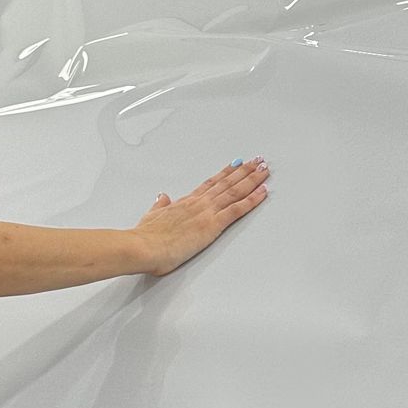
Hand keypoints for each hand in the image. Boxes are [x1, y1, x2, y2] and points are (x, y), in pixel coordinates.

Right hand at [134, 159, 268, 275]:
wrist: (143, 246)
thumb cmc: (146, 237)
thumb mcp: (151, 216)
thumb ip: (159, 206)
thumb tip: (162, 196)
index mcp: (185, 202)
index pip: (211, 184)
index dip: (225, 173)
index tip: (236, 164)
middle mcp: (198, 203)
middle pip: (227, 182)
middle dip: (245, 171)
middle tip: (258, 161)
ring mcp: (206, 212)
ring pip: (235, 191)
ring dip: (252, 179)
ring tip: (265, 169)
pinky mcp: (212, 225)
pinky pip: (237, 209)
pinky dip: (252, 199)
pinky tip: (263, 192)